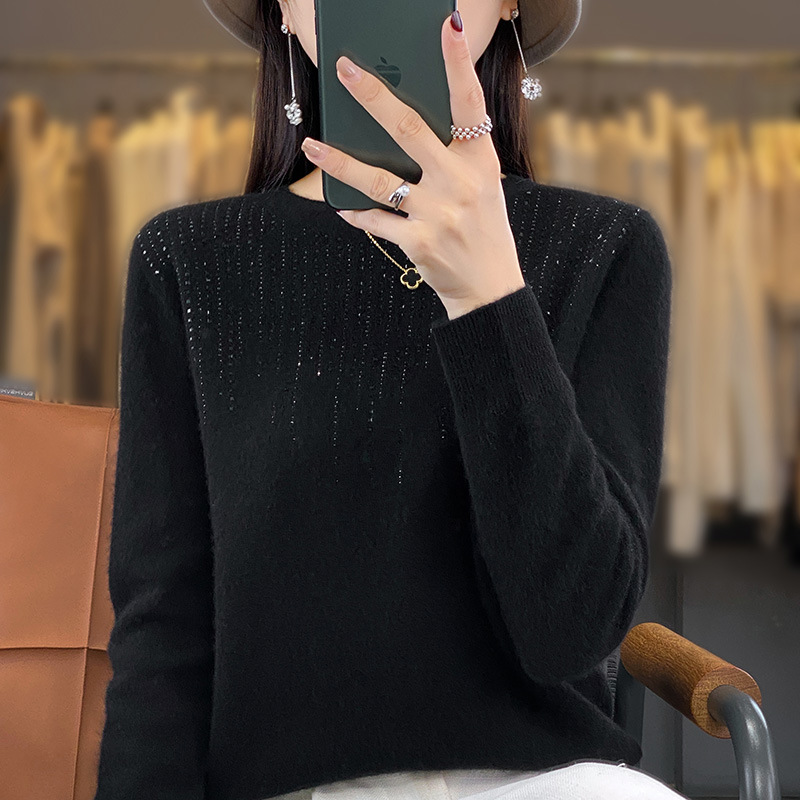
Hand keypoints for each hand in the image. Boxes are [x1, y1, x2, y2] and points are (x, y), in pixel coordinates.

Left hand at [300, 11, 525, 318]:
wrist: (490, 287)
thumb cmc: (482, 229)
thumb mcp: (482, 186)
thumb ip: (452, 157)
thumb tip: (399, 129)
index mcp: (480, 161)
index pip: (470, 102)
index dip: (459, 63)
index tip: (449, 24)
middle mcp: (460, 182)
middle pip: (408, 129)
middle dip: (372, 96)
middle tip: (344, 69)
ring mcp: (437, 213)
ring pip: (377, 178)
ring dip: (339, 161)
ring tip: (312, 144)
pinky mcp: (417, 242)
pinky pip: (376, 220)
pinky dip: (356, 213)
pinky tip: (339, 206)